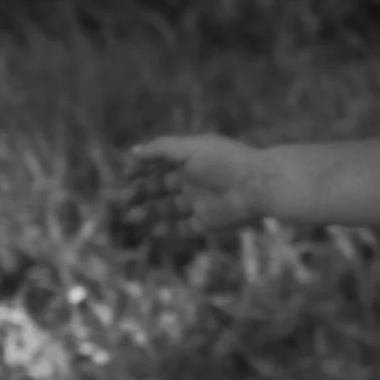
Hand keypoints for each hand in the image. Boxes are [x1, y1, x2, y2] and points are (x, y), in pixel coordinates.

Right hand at [120, 134, 274, 236]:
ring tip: (130, 216)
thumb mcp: (190, 148)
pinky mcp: (207, 222)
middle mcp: (193, 180)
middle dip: (140, 192)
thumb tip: (133, 151)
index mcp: (190, 159)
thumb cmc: (224, 161)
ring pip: (168, 209)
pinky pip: (184, 228)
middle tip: (123, 199)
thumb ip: (161, 149)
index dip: (142, 168)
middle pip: (160, 187)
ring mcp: (199, 202)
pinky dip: (168, 230)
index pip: (160, 163)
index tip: (126, 174)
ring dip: (148, 212)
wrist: (257, 185)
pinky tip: (152, 230)